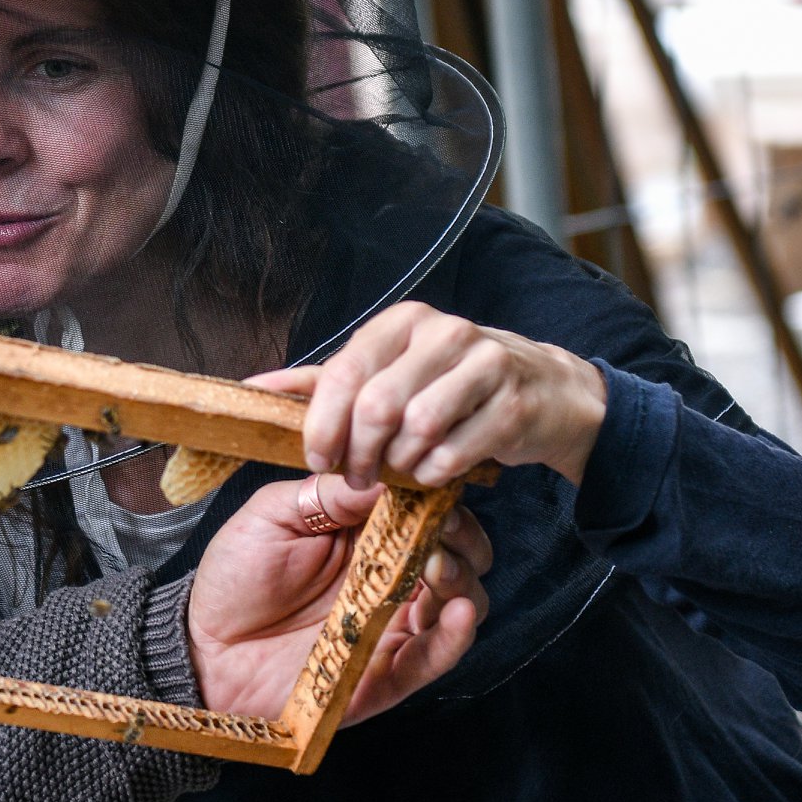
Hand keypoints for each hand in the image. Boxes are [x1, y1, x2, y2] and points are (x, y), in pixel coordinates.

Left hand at [187, 475, 489, 721]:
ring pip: (459, 598)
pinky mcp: (389, 670)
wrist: (208, 648)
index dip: (437, 495)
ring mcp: (393, 621)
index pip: (423, 507)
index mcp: (365, 531)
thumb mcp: (273, 514)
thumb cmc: (236, 575)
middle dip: (460, 535)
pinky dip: (457, 635)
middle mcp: (389, 574)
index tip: (434, 486)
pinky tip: (460, 610)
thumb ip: (328, 493)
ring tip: (437, 568)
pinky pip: (437, 655)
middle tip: (441, 529)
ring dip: (461, 579)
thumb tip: (385, 473)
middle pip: (457, 550)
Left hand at [252, 303, 607, 489]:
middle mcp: (444, 332)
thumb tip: (254, 388)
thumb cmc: (451, 384)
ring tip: (399, 472)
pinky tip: (434, 472)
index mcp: (403, 322)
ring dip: (400, 464)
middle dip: (358, 453)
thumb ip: (323, 381)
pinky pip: (455, 452)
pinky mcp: (514, 403)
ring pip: (417, 428)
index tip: (315, 458)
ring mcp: (485, 364)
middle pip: (378, 404)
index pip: (345, 370)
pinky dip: (435, 473)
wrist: (547, 391)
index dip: (322, 422)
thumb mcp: (388, 370)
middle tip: (356, 478)